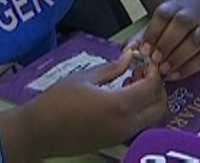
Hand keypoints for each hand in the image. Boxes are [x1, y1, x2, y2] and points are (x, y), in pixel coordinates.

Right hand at [25, 51, 168, 155]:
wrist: (39, 132)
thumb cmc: (58, 101)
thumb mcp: (85, 78)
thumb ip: (112, 68)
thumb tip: (129, 57)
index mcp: (120, 105)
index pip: (152, 88)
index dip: (154, 73)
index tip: (145, 62)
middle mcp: (126, 124)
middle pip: (160, 108)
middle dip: (158, 89)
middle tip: (145, 74)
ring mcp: (121, 136)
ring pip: (151, 119)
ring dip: (150, 101)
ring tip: (132, 83)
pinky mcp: (114, 142)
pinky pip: (138, 126)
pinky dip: (140, 111)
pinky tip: (122, 97)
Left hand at [128, 0, 199, 81]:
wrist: (186, 29)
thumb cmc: (164, 33)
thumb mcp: (148, 32)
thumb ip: (137, 41)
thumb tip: (128, 53)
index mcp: (173, 8)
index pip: (164, 14)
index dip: (154, 32)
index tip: (145, 49)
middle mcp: (190, 17)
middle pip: (183, 23)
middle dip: (167, 43)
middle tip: (155, 59)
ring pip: (196, 40)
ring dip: (179, 57)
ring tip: (164, 69)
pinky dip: (189, 68)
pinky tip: (175, 74)